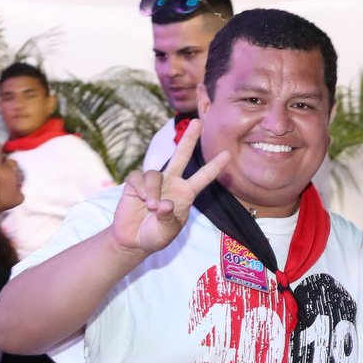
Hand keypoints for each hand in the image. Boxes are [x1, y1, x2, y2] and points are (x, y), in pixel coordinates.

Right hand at [111, 120, 229, 254]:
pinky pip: (138, 178)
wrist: (134, 240)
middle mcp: (172, 183)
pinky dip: (141, 188)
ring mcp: (154, 182)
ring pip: (155, 174)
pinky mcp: (135, 184)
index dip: (215, 166)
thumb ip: (168, 219)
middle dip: (189, 139)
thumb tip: (164, 203)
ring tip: (151, 206)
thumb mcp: (166, 232)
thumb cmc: (156, 235)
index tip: (228, 154)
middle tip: (198, 122)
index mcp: (186, 194)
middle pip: (182, 156)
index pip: (203, 177)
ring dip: (153, 190)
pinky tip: (141, 199)